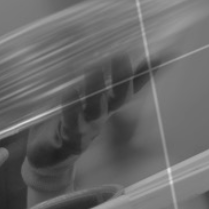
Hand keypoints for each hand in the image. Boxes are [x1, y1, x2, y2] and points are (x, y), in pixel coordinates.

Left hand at [24, 52, 152, 194]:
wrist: (49, 158)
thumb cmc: (66, 122)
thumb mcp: (78, 98)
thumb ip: (88, 79)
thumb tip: (99, 50)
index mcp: (107, 106)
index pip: (130, 88)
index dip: (144, 75)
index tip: (159, 57)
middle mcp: (101, 116)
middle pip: (117, 98)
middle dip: (122, 79)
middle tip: (122, 57)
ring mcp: (86, 128)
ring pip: (95, 109)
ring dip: (96, 90)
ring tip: (97, 70)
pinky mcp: (67, 137)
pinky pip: (70, 121)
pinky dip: (71, 107)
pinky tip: (71, 92)